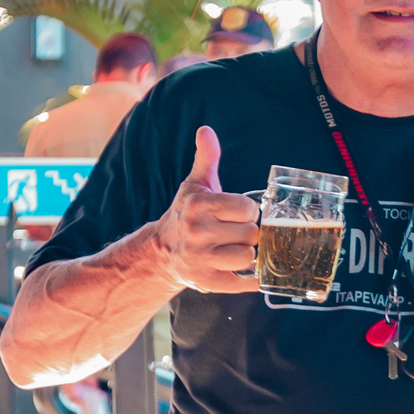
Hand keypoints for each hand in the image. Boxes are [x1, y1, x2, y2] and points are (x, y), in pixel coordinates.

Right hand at [152, 127, 259, 295]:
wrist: (162, 250)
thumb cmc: (187, 214)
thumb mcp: (195, 184)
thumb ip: (206, 157)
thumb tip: (206, 130)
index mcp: (200, 205)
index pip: (249, 208)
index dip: (246, 211)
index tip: (235, 213)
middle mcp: (199, 232)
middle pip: (252, 234)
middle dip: (246, 233)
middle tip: (232, 233)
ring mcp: (202, 259)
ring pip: (248, 257)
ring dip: (245, 255)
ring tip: (231, 249)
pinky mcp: (206, 282)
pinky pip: (244, 283)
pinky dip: (248, 279)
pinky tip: (238, 269)